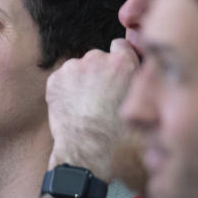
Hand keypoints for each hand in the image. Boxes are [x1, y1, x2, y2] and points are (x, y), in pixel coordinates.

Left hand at [46, 40, 139, 180]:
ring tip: (86, 106)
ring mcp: (74, 67)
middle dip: (99, 73)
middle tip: (100, 98)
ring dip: (81, 81)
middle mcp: (98, 58)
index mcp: (123, 63)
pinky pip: (62, 79)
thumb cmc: (119, 135)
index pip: (121, 46)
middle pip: (98, 57)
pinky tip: (73, 108)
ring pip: (79, 68)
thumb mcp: (141, 104)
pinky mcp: (56, 79)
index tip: (116, 75)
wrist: (88, 152)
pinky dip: (65, 90)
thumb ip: (138, 81)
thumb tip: (137, 75)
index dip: (118, 62)